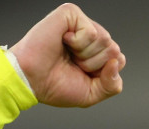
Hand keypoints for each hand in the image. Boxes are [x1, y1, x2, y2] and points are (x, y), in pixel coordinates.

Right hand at [10, 3, 125, 107]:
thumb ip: (112, 85)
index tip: (81, 75)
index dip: (102, 74)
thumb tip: (117, 62)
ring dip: (85, 55)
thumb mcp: (91, 93)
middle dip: (94, 65)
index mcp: (95, 53)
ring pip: (105, 40)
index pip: (118, 60)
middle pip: (114, 50)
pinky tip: (63, 41)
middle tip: (73, 64)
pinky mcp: (71, 14)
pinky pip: (92, 31)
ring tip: (68, 54)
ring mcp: (81, 24)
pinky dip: (78, 43)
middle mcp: (90, 36)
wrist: (30, 80)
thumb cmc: (54, 85)